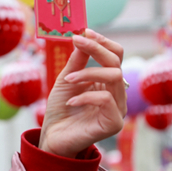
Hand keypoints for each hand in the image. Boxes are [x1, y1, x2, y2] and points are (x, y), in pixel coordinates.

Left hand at [40, 29, 126, 157]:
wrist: (52, 137)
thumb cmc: (60, 110)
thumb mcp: (66, 80)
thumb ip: (76, 61)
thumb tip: (82, 36)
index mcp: (108, 82)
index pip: (116, 55)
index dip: (102, 42)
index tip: (83, 33)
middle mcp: (118, 94)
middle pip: (116, 62)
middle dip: (96, 49)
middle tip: (77, 42)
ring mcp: (119, 109)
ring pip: (114, 77)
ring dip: (88, 73)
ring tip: (68, 80)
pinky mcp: (114, 123)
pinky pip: (106, 99)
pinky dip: (86, 96)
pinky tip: (70, 102)